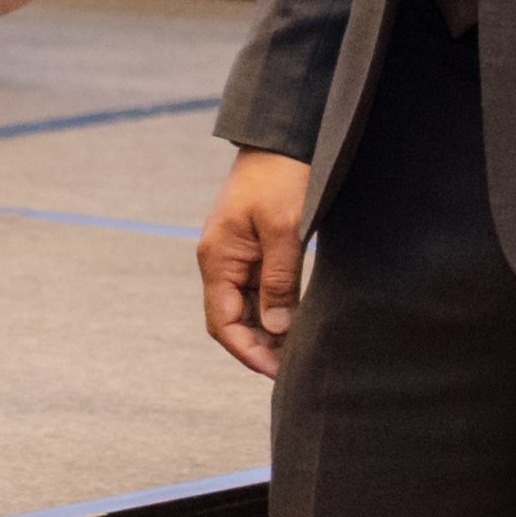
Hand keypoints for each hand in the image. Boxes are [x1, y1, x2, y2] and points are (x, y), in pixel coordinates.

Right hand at [199, 145, 311, 377]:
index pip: (223, 322)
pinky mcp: (252, 252)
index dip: (247, 351)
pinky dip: (273, 314)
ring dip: (266, 334)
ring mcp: (234, 258)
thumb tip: (276, 327)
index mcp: (217, 259)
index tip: (278, 372)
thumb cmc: (280, 180)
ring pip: (244, 309)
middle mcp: (220, 263)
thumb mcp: (284, 229)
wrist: (280, 144)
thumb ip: (279, 280)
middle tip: (294, 371)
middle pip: (230, 320)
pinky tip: (295, 325)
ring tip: (298, 354)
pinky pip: (256, 293)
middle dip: (258, 348)